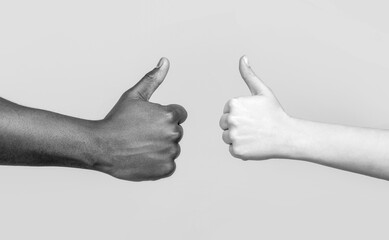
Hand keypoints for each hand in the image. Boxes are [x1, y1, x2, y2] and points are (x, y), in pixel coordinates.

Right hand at [93, 58, 186, 180]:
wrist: (100, 147)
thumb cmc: (116, 120)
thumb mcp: (133, 96)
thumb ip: (152, 79)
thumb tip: (165, 61)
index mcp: (169, 115)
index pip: (179, 115)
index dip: (163, 117)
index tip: (148, 122)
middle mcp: (173, 133)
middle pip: (175, 132)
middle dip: (162, 133)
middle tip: (141, 135)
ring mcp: (170, 153)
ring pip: (172, 149)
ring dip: (160, 149)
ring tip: (140, 147)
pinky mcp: (166, 169)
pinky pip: (169, 165)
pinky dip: (158, 164)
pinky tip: (143, 158)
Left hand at [220, 56, 294, 159]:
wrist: (287, 135)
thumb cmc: (274, 113)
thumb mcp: (262, 91)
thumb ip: (249, 75)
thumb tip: (242, 58)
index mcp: (233, 104)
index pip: (227, 112)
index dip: (240, 115)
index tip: (253, 116)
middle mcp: (231, 119)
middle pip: (224, 124)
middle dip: (236, 126)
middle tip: (253, 127)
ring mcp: (233, 135)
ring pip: (226, 137)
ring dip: (238, 138)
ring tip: (254, 136)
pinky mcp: (236, 150)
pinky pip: (232, 149)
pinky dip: (241, 149)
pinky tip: (254, 144)